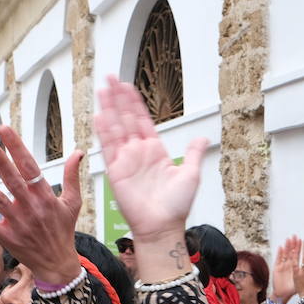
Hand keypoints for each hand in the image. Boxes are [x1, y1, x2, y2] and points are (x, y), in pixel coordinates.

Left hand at [0, 126, 82, 287]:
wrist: (58, 264)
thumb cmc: (64, 230)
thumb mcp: (72, 203)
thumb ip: (72, 176)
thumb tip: (78, 152)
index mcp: (46, 197)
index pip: (30, 167)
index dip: (17, 148)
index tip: (5, 130)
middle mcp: (31, 208)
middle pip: (14, 181)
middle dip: (1, 162)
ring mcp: (18, 223)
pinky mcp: (8, 237)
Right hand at [94, 76, 207, 279]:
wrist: (162, 227)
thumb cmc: (176, 206)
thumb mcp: (191, 175)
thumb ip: (193, 153)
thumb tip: (203, 138)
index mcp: (155, 151)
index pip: (142, 120)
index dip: (134, 102)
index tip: (127, 86)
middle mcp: (138, 152)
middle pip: (126, 118)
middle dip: (118, 97)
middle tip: (110, 77)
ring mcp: (126, 160)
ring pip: (115, 127)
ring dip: (109, 108)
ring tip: (103, 88)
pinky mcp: (116, 171)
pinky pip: (109, 147)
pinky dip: (104, 130)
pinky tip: (100, 114)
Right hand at [270, 236, 298, 303]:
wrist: (285, 294)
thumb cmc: (296, 288)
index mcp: (297, 266)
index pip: (300, 255)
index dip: (302, 248)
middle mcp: (290, 264)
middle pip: (293, 252)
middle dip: (295, 244)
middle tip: (296, 236)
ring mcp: (283, 266)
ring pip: (286, 254)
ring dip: (287, 246)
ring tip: (289, 239)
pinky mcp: (277, 268)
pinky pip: (278, 259)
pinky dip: (279, 253)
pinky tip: (281, 247)